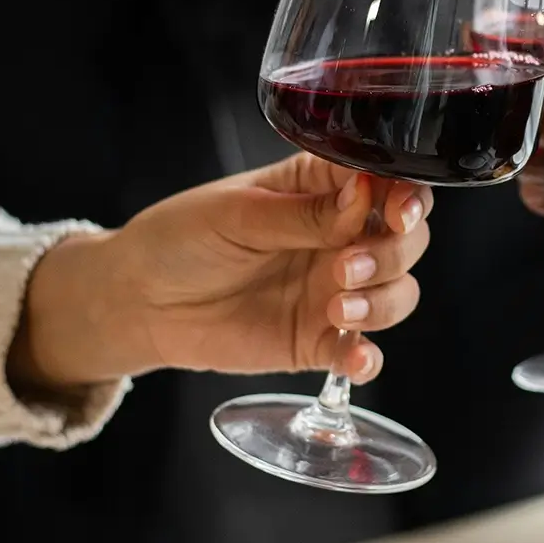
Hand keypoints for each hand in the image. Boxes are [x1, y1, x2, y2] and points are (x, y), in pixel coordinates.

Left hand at [8, 159, 431, 397]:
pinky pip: (360, 352)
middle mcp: (338, 238)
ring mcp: (333, 290)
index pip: (386, 184)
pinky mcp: (316, 341)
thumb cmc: (179, 239)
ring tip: (338, 308)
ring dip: (382, 301)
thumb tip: (363, 194)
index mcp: (322, 189)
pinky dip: (368, 357)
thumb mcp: (236, 214)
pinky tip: (357, 358)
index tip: (396, 212)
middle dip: (391, 253)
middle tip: (346, 266)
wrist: (137, 301)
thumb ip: (302, 213)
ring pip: (396, 294)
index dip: (404, 196)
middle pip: (405, 241)